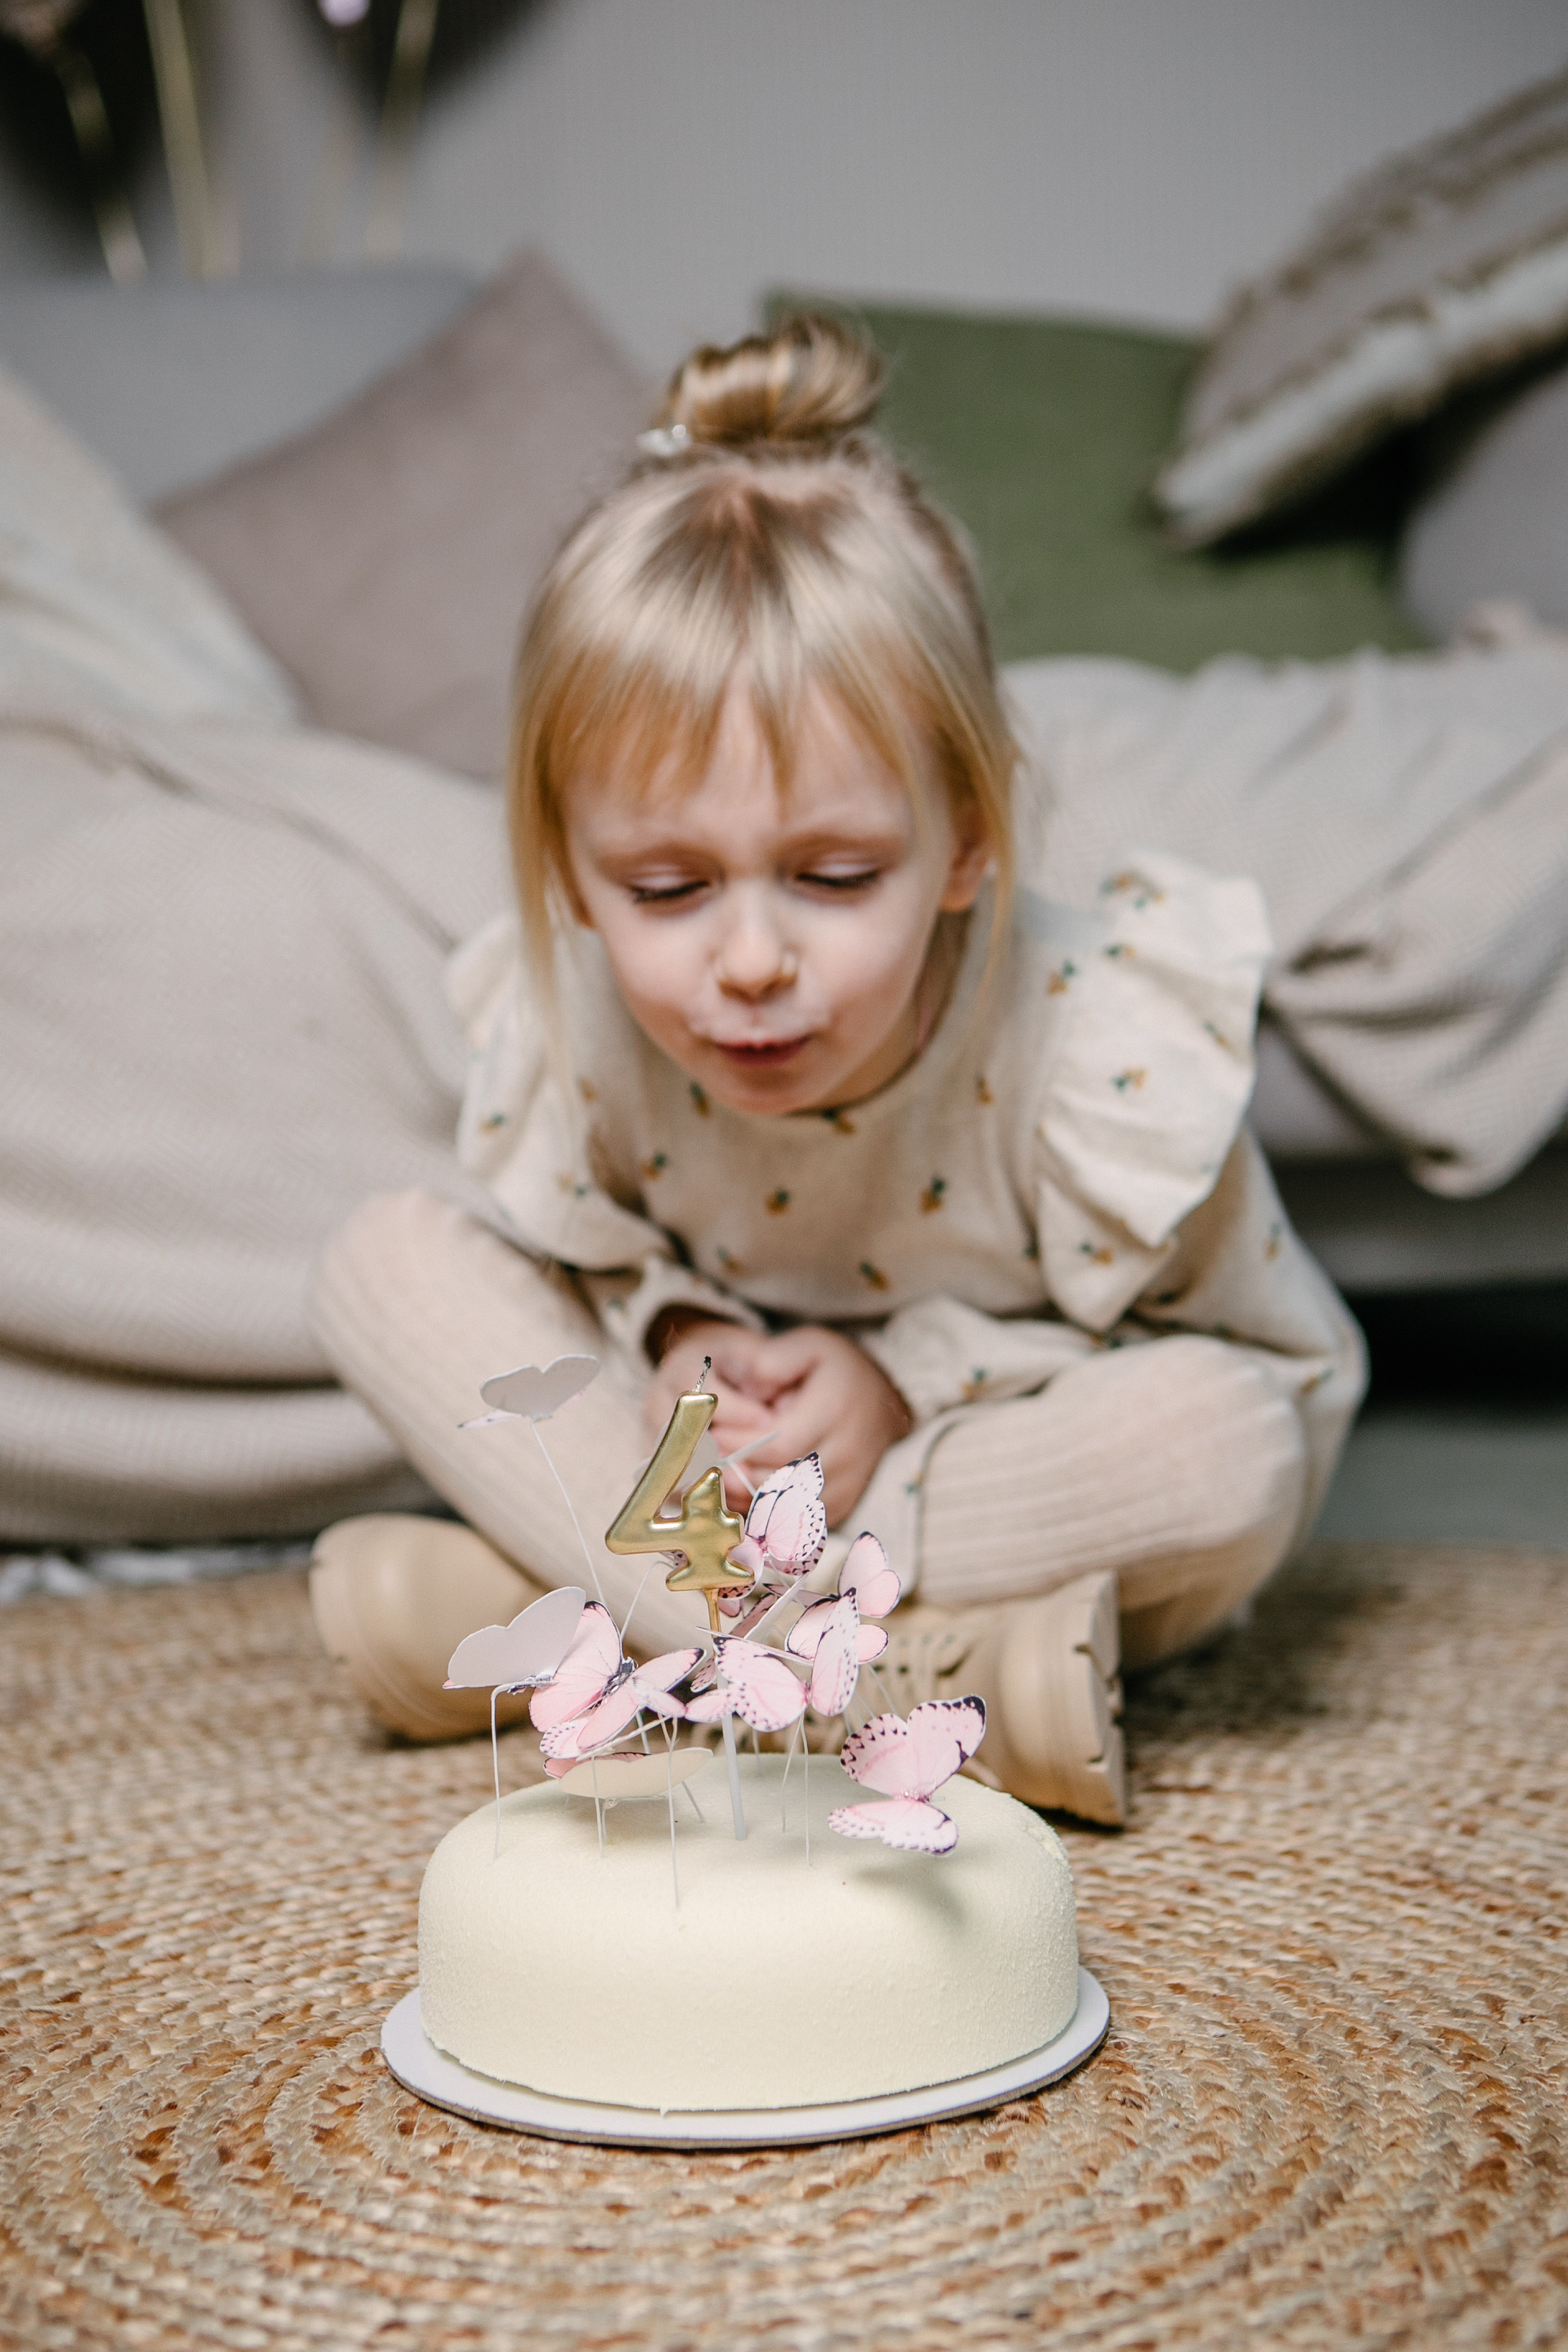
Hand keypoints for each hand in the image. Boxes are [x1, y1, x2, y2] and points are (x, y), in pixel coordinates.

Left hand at [643, 1316, 911, 1526]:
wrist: (882, 1401)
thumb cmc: (835, 1370)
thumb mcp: (809, 1345)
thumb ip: (776, 1358)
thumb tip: (752, 1376)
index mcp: (837, 1409)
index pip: (780, 1443)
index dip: (741, 1446)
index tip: (711, 1438)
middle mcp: (849, 1452)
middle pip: (782, 1481)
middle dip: (736, 1476)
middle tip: (703, 1467)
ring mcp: (850, 1484)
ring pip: (790, 1508)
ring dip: (748, 1501)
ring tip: (716, 1484)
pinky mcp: (845, 1505)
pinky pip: (801, 1520)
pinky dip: (768, 1514)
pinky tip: (742, 1499)